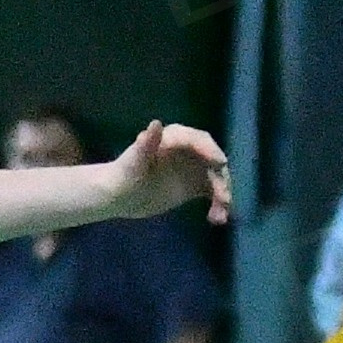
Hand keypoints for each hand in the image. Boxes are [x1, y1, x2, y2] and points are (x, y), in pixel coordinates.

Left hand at [107, 120, 232, 226]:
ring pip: (216, 179)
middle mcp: (191, 150)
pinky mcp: (197, 184)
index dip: (210, 151)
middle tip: (223, 198)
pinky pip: (213, 193)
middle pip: (212, 161)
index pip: (198, 141)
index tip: (220, 163)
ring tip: (219, 216)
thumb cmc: (123, 174)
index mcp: (175, 138)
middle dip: (220, 179)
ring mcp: (196, 167)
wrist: (119, 195)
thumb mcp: (133, 161)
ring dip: (221, 196)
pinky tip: (217, 219)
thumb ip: (146, 144)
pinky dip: (218, 205)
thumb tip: (155, 124)